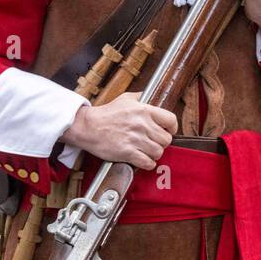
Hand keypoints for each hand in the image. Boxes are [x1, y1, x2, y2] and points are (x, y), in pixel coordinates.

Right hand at [61, 92, 176, 169]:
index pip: (171, 120)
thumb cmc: (105, 113)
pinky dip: (148, 164)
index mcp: (145, 111)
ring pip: (158, 152)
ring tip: (148, 152)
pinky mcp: (127, 153)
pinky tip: (144, 161)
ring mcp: (135, 139)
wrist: (87, 126)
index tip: (169, 131)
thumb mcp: (125, 99)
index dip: (172, 127)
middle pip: (166, 139)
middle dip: (162, 143)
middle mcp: (142, 125)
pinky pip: (147, 162)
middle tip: (155, 143)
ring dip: (155, 154)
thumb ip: (140, 98)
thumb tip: (148, 95)